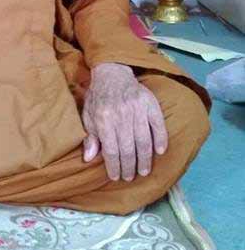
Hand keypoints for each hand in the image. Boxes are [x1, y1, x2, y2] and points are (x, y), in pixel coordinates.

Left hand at [82, 63, 167, 181]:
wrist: (112, 72)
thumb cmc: (98, 97)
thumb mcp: (88, 115)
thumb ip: (90, 136)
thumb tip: (89, 158)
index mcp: (104, 118)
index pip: (111, 149)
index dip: (114, 165)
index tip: (115, 176)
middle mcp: (121, 114)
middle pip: (128, 148)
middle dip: (129, 166)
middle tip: (130, 177)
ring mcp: (137, 109)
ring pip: (143, 140)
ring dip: (145, 159)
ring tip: (144, 171)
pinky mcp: (150, 103)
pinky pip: (158, 124)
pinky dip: (160, 139)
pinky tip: (160, 152)